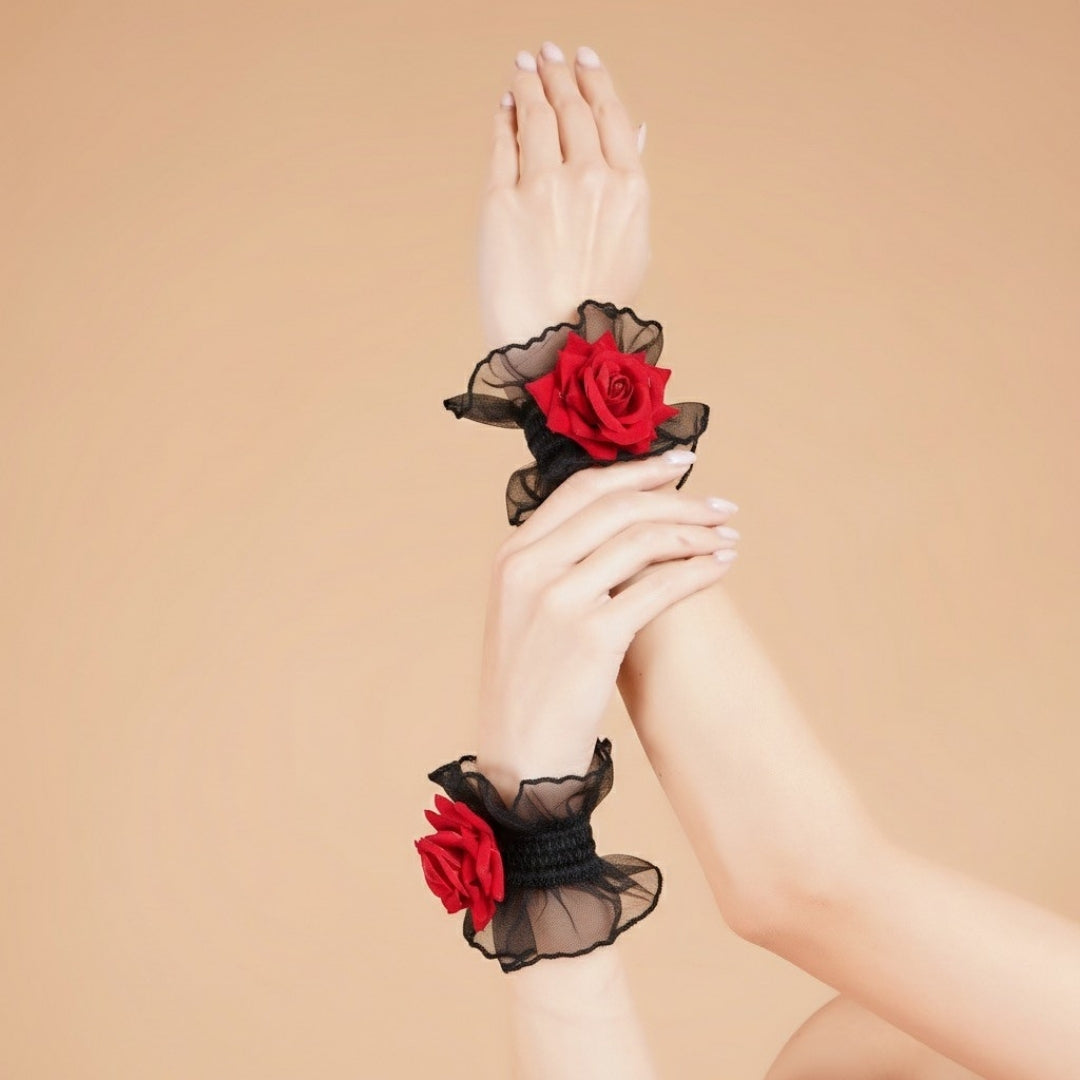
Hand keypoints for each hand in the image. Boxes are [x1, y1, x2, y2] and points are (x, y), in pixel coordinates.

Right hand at [475, 450, 738, 799]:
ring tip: (729, 538)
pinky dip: (697, 570)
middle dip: (677, 498)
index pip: (581, 490)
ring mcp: (557, 600)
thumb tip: (623, 526)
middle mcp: (529, 567)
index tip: (680, 465)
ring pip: (641, 539)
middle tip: (722, 506)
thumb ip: (558, 563)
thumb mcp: (526, 612)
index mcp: (512, 556)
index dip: (637, 472)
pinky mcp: (590, 636)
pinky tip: (721, 567)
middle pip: (616, 506)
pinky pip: (658, 586)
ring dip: (695, 532)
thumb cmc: (532, 688)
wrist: (518, 759)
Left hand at [478, 42, 649, 350]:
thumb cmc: (595, 304)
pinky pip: (502, 144)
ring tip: (523, 67)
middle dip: (557, 72)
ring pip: (535, 115)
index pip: (609, 113)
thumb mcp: (634, 244)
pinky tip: (504, 106)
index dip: (594, 78)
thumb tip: (637, 132)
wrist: (554, 345)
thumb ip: (629, 185)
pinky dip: (503, 118)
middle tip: (546, 55)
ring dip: (528, 83)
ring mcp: (543, 187)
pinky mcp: (501, 200)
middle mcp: (588, 178)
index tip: (582, 58)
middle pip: (571, 106)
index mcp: (628, 189)